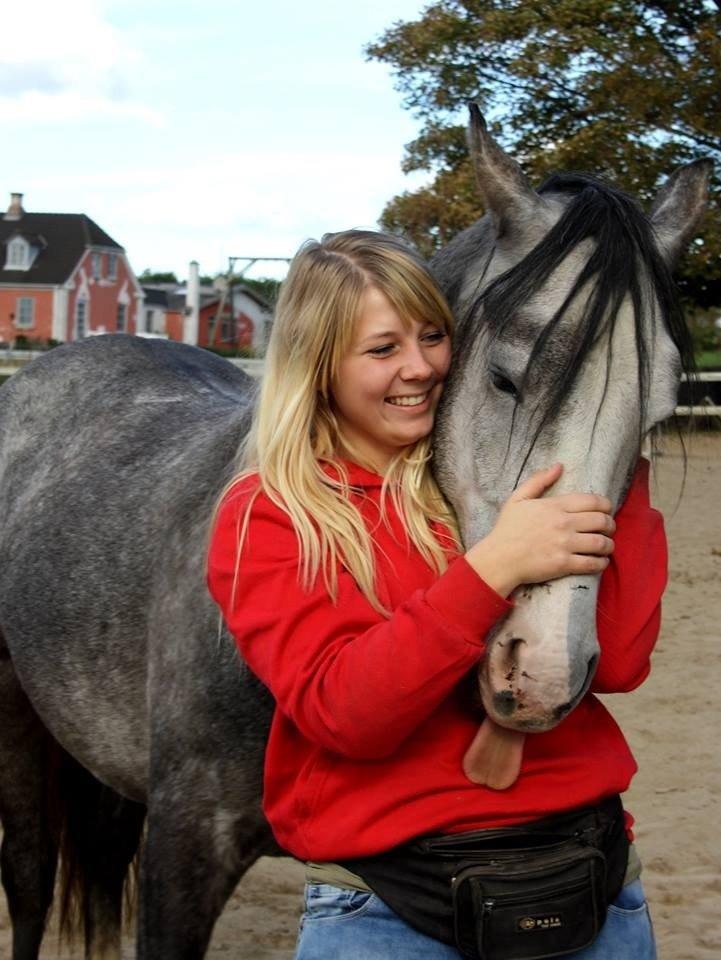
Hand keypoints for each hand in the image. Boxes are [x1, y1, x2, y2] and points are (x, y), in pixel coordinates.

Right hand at [465, 463, 614, 596]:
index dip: (606, 505)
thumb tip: (559, 466)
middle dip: (610, 525)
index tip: (606, 511)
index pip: (593, 501)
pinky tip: (600, 561)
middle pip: (602, 521)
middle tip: (608, 529)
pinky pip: (593, 563)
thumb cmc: (507, 529)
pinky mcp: (564, 564)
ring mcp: (565, 544)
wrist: (499, 559)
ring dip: (609, 544)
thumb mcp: (518, 499)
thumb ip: (539, 481)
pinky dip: (602, 562)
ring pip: (601, 542)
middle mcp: (563, 523)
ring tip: (606, 546)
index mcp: (554, 506)